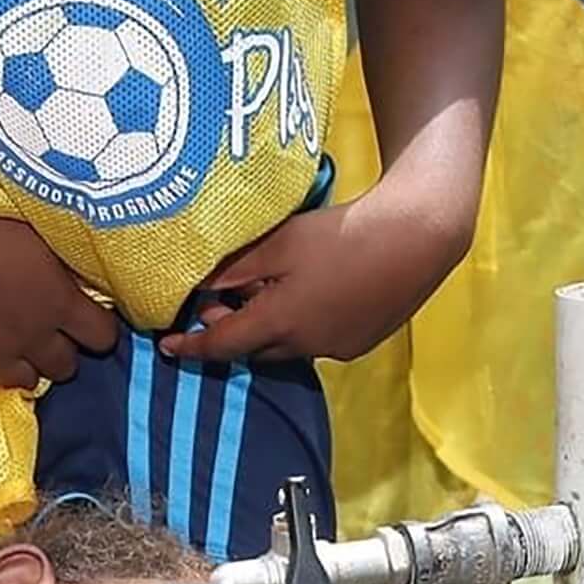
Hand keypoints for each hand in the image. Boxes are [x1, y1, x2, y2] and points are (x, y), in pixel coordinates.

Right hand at [0, 200, 121, 389]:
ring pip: (33, 381)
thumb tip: (83, 278)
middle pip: (69, 366)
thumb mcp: (34, 233)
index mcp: (58, 301)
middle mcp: (35, 336)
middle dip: (66, 348)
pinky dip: (0, 368)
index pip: (103, 336)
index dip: (100, 328)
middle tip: (51, 328)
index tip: (88, 316)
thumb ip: (63, 264)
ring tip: (21, 341)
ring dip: (33, 363)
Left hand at [155, 194, 468, 364]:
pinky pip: (318, 340)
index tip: (168, 347)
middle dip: (232, 330)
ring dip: (269, 328)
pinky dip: (302, 325)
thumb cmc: (342, 235)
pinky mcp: (363, 341)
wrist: (416, 238)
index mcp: (280, 324)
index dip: (192, 347)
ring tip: (267, 290)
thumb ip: (235, 268)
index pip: (222, 345)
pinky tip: (311, 293)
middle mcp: (306, 346)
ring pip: (288, 346)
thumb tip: (197, 285)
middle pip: (254, 348)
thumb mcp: (278, 245)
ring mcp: (338, 347)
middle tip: (220, 300)